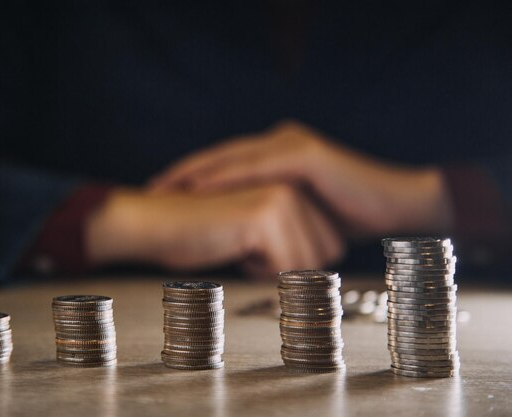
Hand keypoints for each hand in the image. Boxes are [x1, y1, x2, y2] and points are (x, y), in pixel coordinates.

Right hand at [85, 184, 344, 276]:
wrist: (158, 224)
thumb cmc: (202, 233)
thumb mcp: (261, 233)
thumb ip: (294, 235)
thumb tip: (326, 263)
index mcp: (294, 186)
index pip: (331, 245)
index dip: (296, 260)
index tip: (261, 245)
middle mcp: (293, 186)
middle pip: (326, 255)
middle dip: (289, 265)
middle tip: (250, 246)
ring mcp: (281, 197)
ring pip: (307, 264)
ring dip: (272, 268)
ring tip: (240, 244)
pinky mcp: (265, 214)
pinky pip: (284, 268)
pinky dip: (258, 271)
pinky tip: (234, 248)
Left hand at [150, 120, 453, 236]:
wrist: (396, 208)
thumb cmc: (348, 219)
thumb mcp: (300, 221)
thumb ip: (274, 223)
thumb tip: (247, 252)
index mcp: (279, 157)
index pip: (226, 166)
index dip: (193, 179)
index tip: (162, 194)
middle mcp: (281, 144)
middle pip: (221, 158)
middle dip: (184, 173)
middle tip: (151, 188)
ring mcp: (292, 146)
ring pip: (232, 158)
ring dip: (195, 173)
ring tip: (165, 187)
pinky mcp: (305, 155)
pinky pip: (256, 167)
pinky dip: (224, 177)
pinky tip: (199, 187)